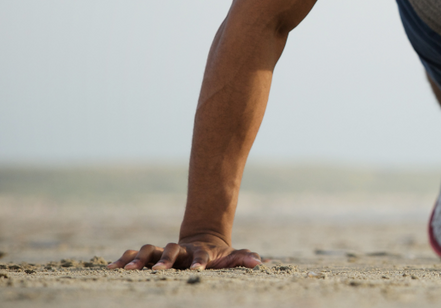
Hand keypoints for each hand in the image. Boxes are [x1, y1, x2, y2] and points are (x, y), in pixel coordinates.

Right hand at [108, 234, 261, 270]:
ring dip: (138, 259)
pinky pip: (134, 255)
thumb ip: (243, 258)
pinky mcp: (151, 256)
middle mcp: (180, 250)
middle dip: (164, 260)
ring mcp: (164, 252)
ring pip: (149, 251)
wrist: (202, 239)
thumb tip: (259, 262)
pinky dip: (123, 260)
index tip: (198, 270)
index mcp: (200, 251)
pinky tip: (110, 268)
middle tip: (157, 271)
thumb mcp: (231, 256)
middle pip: (171, 250)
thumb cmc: (218, 254)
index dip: (200, 262)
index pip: (201, 256)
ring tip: (125, 270)